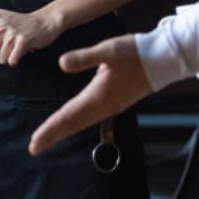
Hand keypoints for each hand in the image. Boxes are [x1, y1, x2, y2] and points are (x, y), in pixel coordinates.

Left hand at [0, 7, 61, 66]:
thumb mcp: (0, 14)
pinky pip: (12, 61)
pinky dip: (15, 60)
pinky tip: (19, 52)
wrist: (44, 21)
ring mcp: (11, 32)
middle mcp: (0, 25)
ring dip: (7, 58)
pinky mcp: (23, 40)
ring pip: (0, 59)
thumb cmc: (19, 22)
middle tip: (5, 47)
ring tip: (13, 48)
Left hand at [28, 34, 150, 155]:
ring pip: (82, 122)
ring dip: (64, 130)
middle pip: (74, 123)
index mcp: (99, 96)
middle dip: (53, 135)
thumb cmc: (135, 52)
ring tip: (47, 138)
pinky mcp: (115, 101)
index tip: (35, 143)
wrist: (164, 59)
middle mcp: (104, 105)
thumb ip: (85, 57)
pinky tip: (71, 122)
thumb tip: (61, 64)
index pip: (69, 116)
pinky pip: (90, 117)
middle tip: (34, 148)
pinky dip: (76, 122)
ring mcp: (111, 105)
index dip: (51, 129)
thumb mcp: (109, 50)